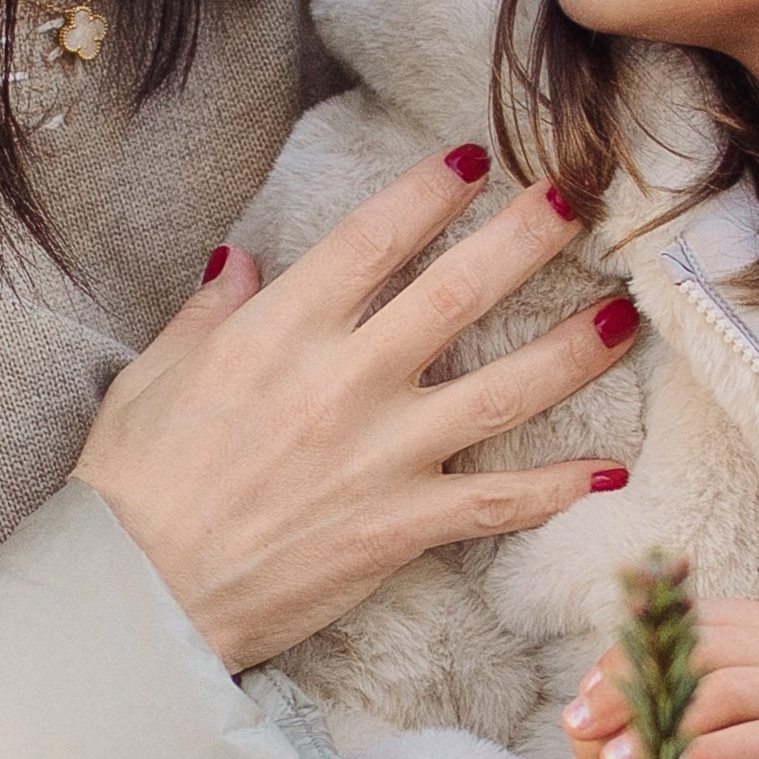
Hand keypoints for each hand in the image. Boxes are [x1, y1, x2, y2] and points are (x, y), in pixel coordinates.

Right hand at [75, 149, 638, 670]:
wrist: (139, 597)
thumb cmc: (134, 486)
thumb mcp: (156, 375)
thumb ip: (211, 312)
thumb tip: (242, 259)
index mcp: (280, 332)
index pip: (374, 238)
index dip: (431, 192)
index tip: (474, 160)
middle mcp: (343, 382)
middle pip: (459, 293)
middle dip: (525, 240)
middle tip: (576, 201)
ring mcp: (381, 456)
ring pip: (503, 390)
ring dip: (572, 350)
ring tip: (624, 317)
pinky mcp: (399, 526)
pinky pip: (497, 502)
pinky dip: (557, 488)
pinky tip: (610, 473)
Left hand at [562, 600, 758, 758]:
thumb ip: (713, 704)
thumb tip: (623, 708)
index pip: (690, 625)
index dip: (631, 654)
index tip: (583, 695)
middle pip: (698, 650)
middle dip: (630, 687)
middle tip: (578, 726)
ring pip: (724, 691)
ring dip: (659, 726)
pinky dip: (708, 757)